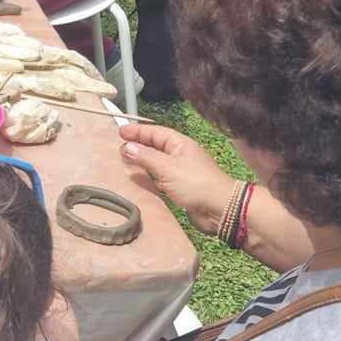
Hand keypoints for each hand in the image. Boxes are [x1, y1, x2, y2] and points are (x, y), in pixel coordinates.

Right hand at [119, 122, 238, 229]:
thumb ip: (146, 157)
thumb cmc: (195, 184)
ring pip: (158, 161)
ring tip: (126, 160)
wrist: (220, 209)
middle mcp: (181, 154)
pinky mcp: (181, 186)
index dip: (137, 131)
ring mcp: (182, 170)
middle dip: (138, 144)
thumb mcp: (167, 168)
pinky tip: (141, 179)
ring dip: (143, 160)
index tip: (120, 132)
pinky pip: (161, 176)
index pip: (155, 132)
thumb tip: (127, 146)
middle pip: (156, 145)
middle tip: (119, 146)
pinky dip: (149, 175)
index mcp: (180, 144)